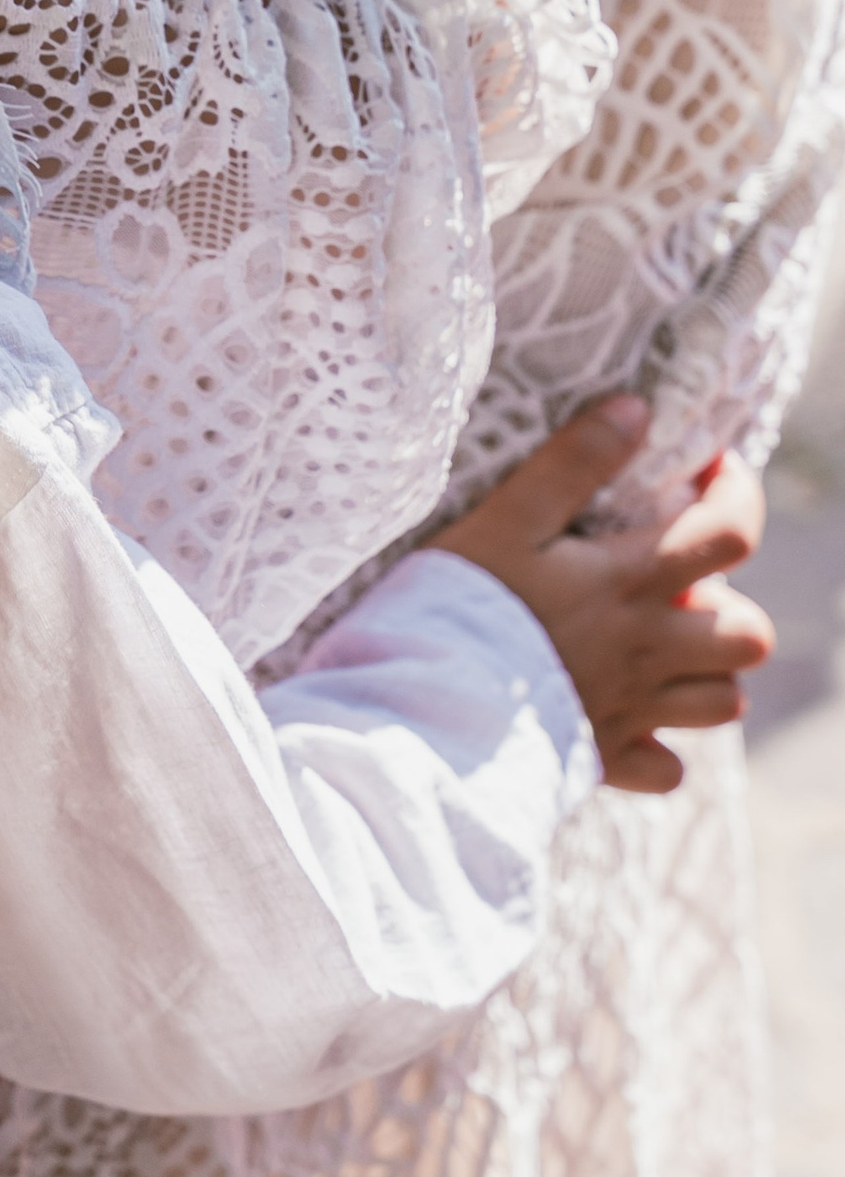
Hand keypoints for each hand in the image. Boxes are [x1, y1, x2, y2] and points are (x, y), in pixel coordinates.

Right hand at [430, 398, 773, 794]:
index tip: (707, 470)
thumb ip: (572, 462)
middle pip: (748, 635)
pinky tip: (620, 712)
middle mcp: (649, 651)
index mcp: (631, 584)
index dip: (736, 494)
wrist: (428, 714)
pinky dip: (659, 742)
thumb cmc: (460, 606)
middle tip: (673, 582)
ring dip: (707, 671)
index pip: (730, 533)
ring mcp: (631, 710)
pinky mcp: (603, 759)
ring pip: (722, 703)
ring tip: (656, 643)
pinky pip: (665, 767)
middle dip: (730, 603)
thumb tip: (636, 409)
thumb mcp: (507, 518)